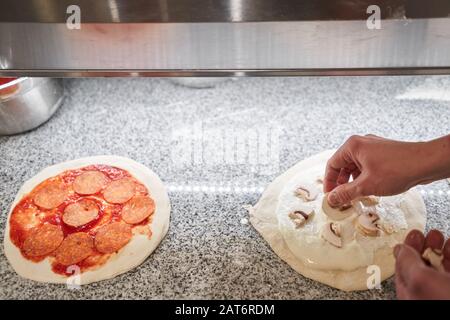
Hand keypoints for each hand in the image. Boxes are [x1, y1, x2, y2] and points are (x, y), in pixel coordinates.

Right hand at [324, 134, 449, 206]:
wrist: (426, 162)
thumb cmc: (397, 169)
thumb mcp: (367, 185)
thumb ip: (346, 193)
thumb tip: (331, 199)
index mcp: (353, 146)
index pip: (332, 165)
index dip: (329, 182)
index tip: (330, 196)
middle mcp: (361, 143)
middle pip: (343, 165)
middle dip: (341, 183)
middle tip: (340, 198)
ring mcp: (373, 147)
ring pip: (355, 166)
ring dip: (352, 181)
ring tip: (354, 196)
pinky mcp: (382, 153)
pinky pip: (366, 166)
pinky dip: (363, 177)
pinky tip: (368, 189)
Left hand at [394, 229, 449, 299]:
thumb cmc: (444, 301)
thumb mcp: (421, 281)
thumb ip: (408, 264)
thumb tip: (399, 249)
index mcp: (413, 296)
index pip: (405, 270)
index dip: (408, 251)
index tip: (414, 235)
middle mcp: (430, 295)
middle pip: (425, 268)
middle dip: (427, 248)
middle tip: (430, 234)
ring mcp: (447, 293)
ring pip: (444, 270)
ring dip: (443, 251)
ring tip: (443, 238)